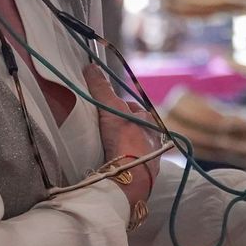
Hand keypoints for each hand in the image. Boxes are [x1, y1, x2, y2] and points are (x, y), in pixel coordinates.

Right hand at [82, 63, 162, 205]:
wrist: (131, 178)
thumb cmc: (126, 140)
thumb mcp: (112, 109)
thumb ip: (102, 89)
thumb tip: (90, 67)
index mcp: (150, 122)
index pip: (132, 109)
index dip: (117, 107)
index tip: (104, 109)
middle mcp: (154, 139)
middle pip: (133, 128)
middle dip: (120, 127)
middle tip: (102, 129)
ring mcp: (151, 159)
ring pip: (134, 146)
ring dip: (122, 145)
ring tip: (104, 148)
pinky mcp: (144, 176)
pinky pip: (132, 163)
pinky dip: (122, 161)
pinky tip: (112, 163)